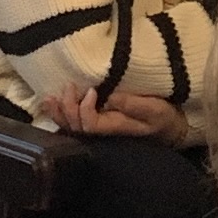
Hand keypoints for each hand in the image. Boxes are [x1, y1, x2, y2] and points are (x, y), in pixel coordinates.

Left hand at [36, 84, 176, 138]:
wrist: (168, 127)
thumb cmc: (163, 116)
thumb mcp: (154, 109)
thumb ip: (132, 104)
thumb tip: (108, 96)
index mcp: (115, 127)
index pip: (90, 124)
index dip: (85, 109)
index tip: (92, 90)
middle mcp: (102, 131)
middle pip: (76, 126)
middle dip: (68, 108)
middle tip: (68, 86)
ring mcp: (98, 127)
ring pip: (71, 126)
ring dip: (58, 111)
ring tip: (49, 97)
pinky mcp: (97, 120)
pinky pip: (73, 121)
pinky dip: (59, 112)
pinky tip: (51, 102)